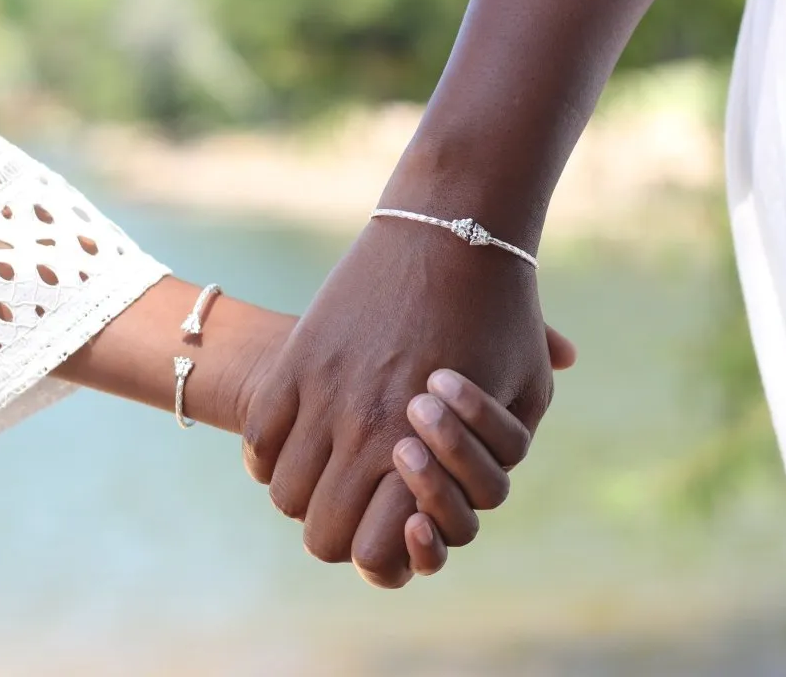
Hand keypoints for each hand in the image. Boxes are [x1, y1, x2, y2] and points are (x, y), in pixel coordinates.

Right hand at [242, 218, 559, 587]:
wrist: (449, 229)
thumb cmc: (500, 314)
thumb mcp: (527, 391)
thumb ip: (503, 453)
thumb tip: (465, 494)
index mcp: (424, 450)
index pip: (374, 554)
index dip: (382, 555)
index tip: (394, 525)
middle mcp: (366, 430)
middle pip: (321, 536)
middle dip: (341, 532)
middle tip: (360, 502)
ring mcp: (323, 394)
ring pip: (284, 494)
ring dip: (305, 494)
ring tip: (331, 466)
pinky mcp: (297, 359)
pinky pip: (258, 441)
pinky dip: (271, 454)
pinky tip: (301, 435)